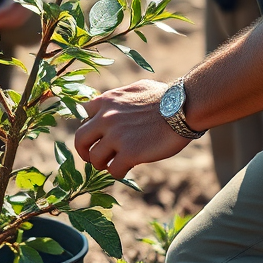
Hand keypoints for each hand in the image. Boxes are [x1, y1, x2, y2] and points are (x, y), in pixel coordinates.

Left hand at [74, 80, 189, 176]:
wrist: (182, 107)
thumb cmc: (164, 97)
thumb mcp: (134, 89)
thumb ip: (119, 99)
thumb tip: (113, 105)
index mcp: (106, 101)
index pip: (82, 115)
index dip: (88, 128)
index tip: (95, 136)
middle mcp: (105, 118)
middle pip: (80, 139)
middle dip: (84, 151)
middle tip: (92, 158)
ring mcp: (116, 136)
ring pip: (95, 159)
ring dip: (102, 164)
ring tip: (113, 164)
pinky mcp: (129, 153)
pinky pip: (113, 170)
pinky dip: (118, 172)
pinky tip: (127, 168)